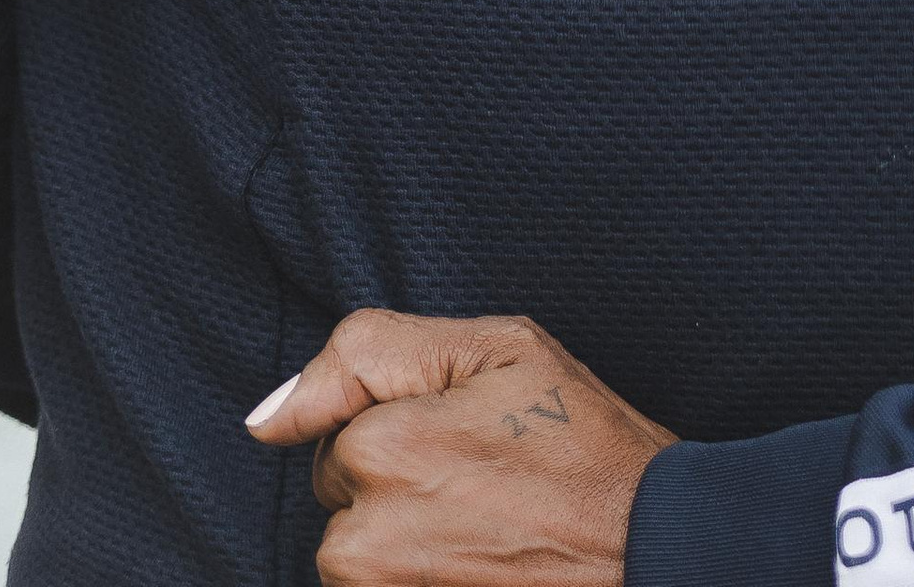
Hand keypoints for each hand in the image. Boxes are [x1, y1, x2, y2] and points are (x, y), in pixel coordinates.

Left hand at [245, 307, 673, 584]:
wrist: (648, 549)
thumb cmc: (585, 446)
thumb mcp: (499, 350)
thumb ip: (368, 352)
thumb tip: (265, 419)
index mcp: (385, 447)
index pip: (340, 428)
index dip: (406, 419)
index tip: (466, 435)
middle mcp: (366, 540)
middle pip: (343, 497)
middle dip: (397, 482)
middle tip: (484, 481)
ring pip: (358, 555)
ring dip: (404, 538)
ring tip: (483, 528)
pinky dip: (418, 574)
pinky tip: (474, 561)